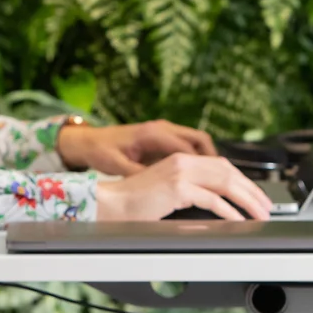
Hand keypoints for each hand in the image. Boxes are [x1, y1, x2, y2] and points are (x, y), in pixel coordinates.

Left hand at [57, 120, 215, 175]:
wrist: (90, 140)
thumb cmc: (101, 151)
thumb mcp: (117, 166)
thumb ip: (138, 173)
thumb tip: (157, 184)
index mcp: (153, 134)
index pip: (187, 149)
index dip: (202, 167)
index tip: (213, 183)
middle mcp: (162, 128)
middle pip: (200, 140)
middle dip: (214, 160)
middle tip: (222, 180)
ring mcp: (164, 131)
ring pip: (198, 141)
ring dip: (208, 158)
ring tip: (216, 179)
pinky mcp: (163, 137)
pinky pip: (188, 145)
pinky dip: (198, 158)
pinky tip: (200, 175)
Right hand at [92, 154, 273, 220]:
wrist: (110, 204)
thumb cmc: (134, 203)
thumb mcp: (167, 191)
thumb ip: (190, 191)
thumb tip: (217, 204)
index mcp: (181, 159)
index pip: (222, 165)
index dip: (244, 180)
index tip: (257, 195)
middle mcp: (183, 161)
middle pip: (229, 171)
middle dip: (252, 190)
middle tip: (265, 206)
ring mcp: (180, 173)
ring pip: (225, 183)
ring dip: (247, 200)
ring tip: (258, 214)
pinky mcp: (177, 189)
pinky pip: (212, 199)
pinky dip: (229, 211)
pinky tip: (238, 220)